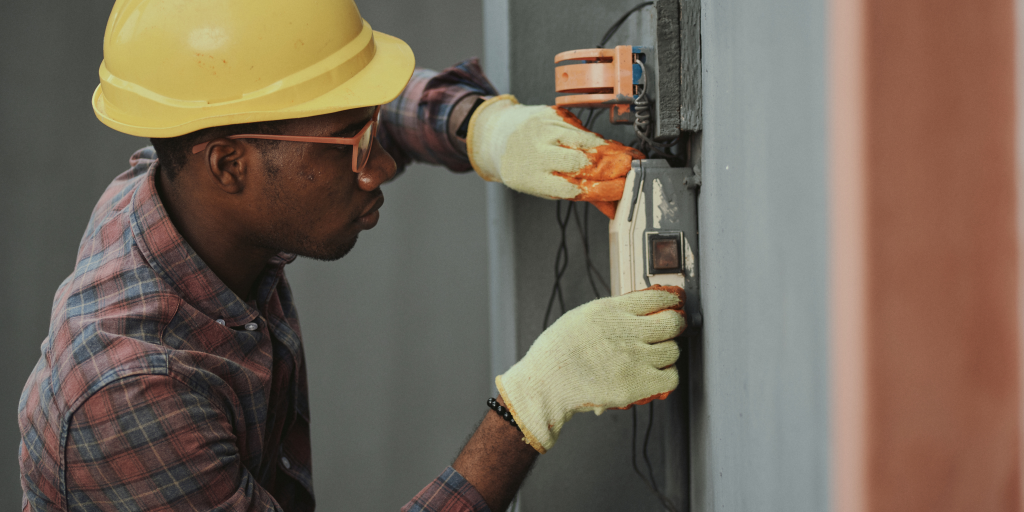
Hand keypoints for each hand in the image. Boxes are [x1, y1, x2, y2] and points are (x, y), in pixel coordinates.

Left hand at [467, 95, 643, 217]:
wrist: (499, 134)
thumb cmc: (523, 166)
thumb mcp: (543, 187)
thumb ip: (576, 193)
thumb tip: (611, 204)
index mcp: (532, 178)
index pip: (573, 187)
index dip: (602, 189)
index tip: (622, 189)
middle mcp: (536, 152)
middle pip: (582, 162)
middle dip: (611, 167)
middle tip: (631, 170)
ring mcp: (544, 130)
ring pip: (586, 141)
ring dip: (610, 151)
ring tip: (626, 157)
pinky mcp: (552, 114)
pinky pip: (581, 127)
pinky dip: (596, 138)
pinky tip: (606, 145)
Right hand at [495, 287, 685, 452]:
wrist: (546, 383)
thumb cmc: (557, 352)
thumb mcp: (581, 316)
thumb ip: (611, 313)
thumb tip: (637, 311)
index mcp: (611, 311)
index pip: (656, 297)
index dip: (670, 300)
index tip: (674, 303)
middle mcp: (626, 331)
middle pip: (672, 323)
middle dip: (674, 325)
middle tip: (671, 329)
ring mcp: (634, 358)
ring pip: (673, 351)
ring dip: (667, 353)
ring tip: (655, 356)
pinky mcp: (638, 384)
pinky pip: (671, 377)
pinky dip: (667, 376)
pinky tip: (656, 374)